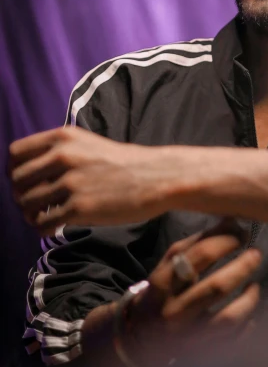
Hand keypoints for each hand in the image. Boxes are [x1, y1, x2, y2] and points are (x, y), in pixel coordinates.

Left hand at [9, 126, 170, 233]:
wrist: (155, 177)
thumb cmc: (122, 162)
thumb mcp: (87, 143)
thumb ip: (58, 151)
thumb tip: (27, 172)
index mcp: (63, 137)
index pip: (15, 154)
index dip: (14, 171)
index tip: (25, 182)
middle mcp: (63, 156)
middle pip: (17, 181)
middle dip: (21, 195)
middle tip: (34, 203)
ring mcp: (71, 182)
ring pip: (26, 204)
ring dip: (30, 214)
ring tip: (43, 217)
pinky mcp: (80, 208)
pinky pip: (43, 223)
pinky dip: (43, 228)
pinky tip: (54, 227)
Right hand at [121, 221, 260, 366]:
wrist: (139, 338)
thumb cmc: (162, 292)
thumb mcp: (169, 264)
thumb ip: (197, 243)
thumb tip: (232, 220)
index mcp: (163, 282)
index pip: (200, 256)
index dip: (226, 240)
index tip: (242, 233)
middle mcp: (174, 310)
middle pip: (216, 287)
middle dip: (242, 266)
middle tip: (256, 254)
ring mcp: (187, 336)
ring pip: (227, 319)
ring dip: (249, 299)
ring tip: (255, 285)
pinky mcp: (200, 354)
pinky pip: (232, 342)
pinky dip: (246, 326)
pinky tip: (250, 314)